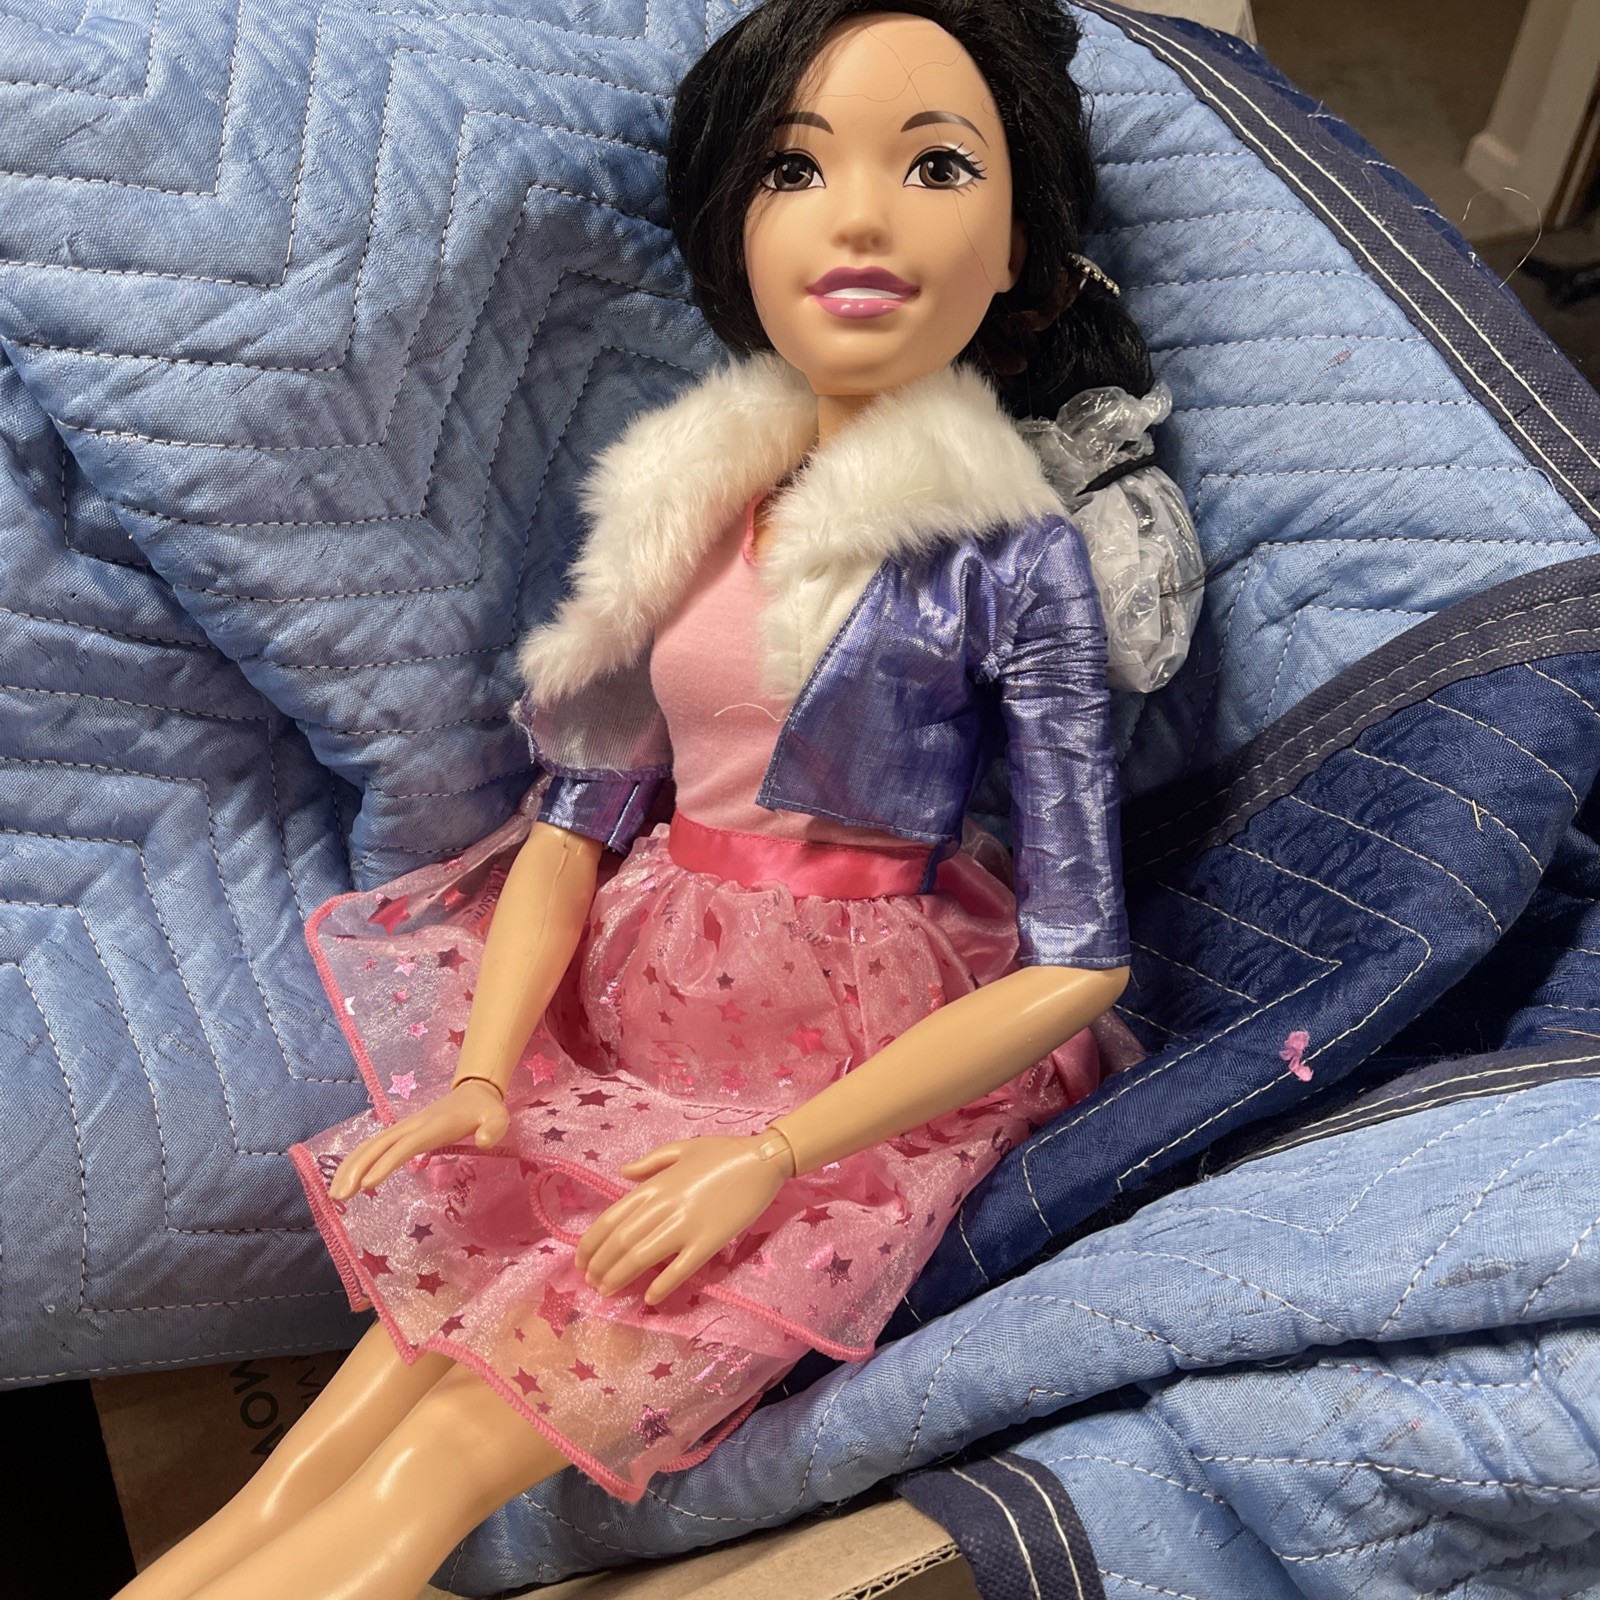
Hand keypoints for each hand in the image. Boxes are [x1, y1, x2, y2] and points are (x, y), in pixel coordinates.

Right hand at [329, 1080, 509, 1199]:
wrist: (473, 1091)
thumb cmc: (485, 1110)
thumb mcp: (498, 1117)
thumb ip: (493, 1128)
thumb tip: (483, 1141)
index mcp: (432, 1126)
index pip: (404, 1146)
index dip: (386, 1163)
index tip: (368, 1185)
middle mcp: (411, 1126)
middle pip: (377, 1146)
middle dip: (356, 1169)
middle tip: (340, 1197)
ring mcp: (403, 1129)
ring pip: (369, 1145)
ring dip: (350, 1167)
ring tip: (335, 1195)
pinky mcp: (400, 1134)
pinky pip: (373, 1146)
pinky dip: (356, 1161)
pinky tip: (345, 1180)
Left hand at [575, 1136, 791, 1305]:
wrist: (763, 1160)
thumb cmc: (723, 1152)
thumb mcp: (682, 1148)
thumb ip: (650, 1163)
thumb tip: (622, 1174)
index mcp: (655, 1185)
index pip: (611, 1218)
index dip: (591, 1243)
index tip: (581, 1260)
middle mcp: (664, 1206)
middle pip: (621, 1242)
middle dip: (600, 1265)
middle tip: (590, 1282)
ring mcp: (686, 1225)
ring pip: (641, 1257)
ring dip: (619, 1277)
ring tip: (607, 1291)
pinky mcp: (709, 1241)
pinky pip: (680, 1269)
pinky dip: (661, 1285)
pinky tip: (650, 1298)